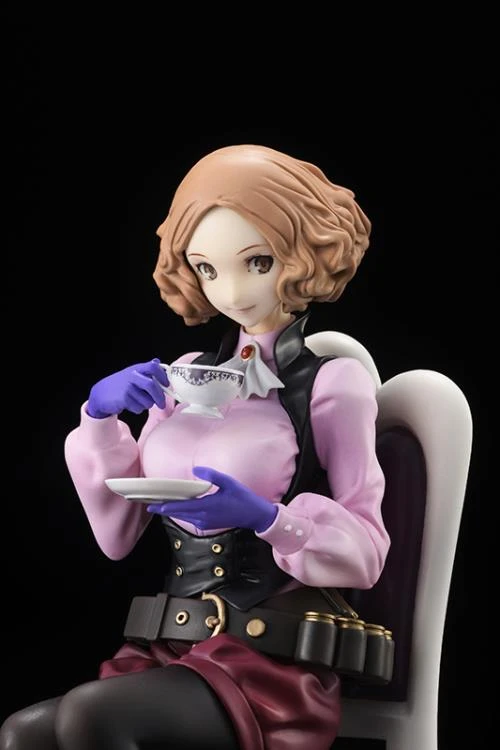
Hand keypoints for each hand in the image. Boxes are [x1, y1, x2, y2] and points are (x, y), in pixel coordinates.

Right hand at [87, 358, 168, 417]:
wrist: (101, 393)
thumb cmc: (120, 384)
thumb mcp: (132, 373)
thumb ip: (145, 370)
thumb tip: (158, 362)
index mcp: (136, 369)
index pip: (153, 367)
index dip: (163, 376)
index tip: (166, 384)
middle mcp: (132, 376)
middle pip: (152, 385)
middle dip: (160, 397)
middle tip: (162, 404)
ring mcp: (128, 388)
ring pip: (147, 401)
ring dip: (147, 405)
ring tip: (140, 402)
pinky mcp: (124, 399)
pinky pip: (139, 408)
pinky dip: (138, 409)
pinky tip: (132, 405)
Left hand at [147, 466, 278, 532]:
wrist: (255, 516)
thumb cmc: (243, 498)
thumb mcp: (229, 482)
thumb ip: (212, 475)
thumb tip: (196, 470)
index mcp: (208, 506)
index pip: (181, 507)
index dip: (166, 506)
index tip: (153, 504)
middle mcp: (204, 517)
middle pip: (178, 513)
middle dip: (163, 509)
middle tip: (149, 505)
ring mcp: (206, 523)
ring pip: (183, 517)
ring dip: (171, 511)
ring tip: (159, 505)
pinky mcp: (208, 524)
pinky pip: (190, 519)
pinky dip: (181, 513)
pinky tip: (177, 508)